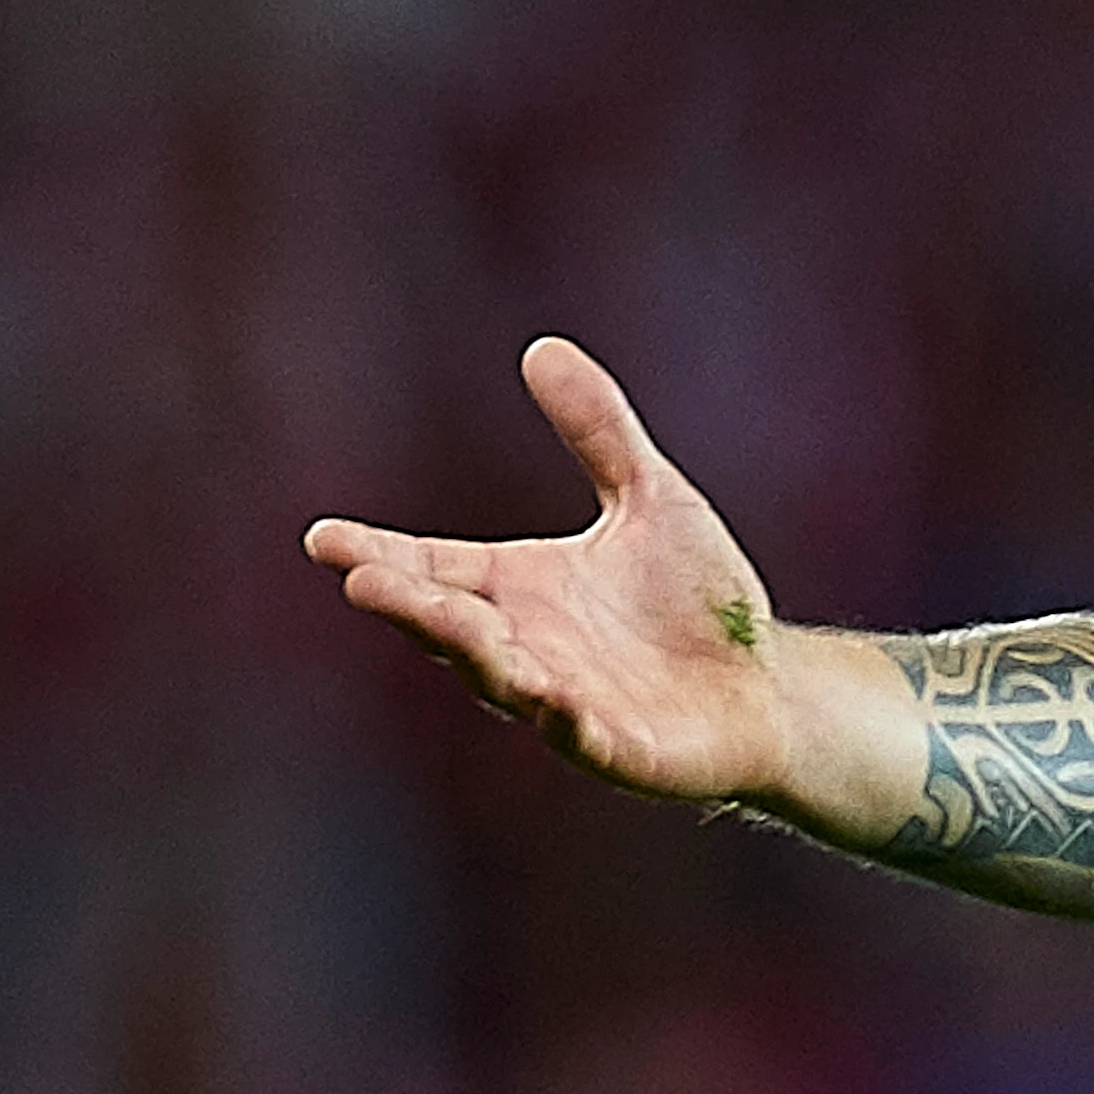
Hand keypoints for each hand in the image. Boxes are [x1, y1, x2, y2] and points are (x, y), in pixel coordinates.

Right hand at [303, 339, 807, 806]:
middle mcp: (526, 647)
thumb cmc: (699, 599)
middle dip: (408, 604)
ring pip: (504, 679)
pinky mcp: (620, 748)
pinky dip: (568, 722)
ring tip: (441, 620)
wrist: (770, 683)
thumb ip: (597, 431)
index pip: (433, 568)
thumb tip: (543, 345)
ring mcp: (565, 703)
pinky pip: (585, 737)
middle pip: (451, 625)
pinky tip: (556, 701)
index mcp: (517, 590)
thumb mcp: (649, 498)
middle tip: (362, 580)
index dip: (380, 556)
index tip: (323, 538)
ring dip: (476, 653)